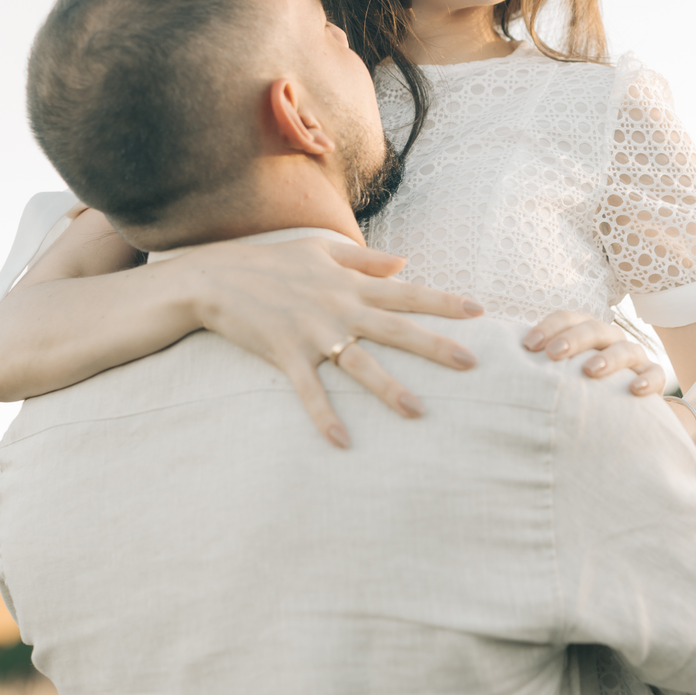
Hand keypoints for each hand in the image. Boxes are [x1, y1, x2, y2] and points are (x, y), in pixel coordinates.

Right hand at [183, 237, 483, 447]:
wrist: (216, 277)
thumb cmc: (272, 262)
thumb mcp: (321, 251)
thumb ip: (365, 260)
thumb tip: (405, 263)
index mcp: (350, 284)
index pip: (406, 293)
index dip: (443, 302)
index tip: (478, 312)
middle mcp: (339, 308)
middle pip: (395, 329)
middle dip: (434, 346)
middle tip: (471, 364)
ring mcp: (313, 333)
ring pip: (360, 364)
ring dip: (389, 388)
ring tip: (417, 411)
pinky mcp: (286, 355)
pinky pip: (310, 391)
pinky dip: (324, 416)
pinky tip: (341, 442)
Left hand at [522, 310, 666, 396]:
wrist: (620, 407)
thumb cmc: (578, 385)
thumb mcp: (558, 372)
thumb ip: (536, 364)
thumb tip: (494, 363)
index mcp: (585, 331)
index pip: (568, 318)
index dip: (549, 327)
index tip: (528, 345)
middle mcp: (610, 340)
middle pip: (594, 329)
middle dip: (574, 339)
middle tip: (553, 354)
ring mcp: (634, 358)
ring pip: (625, 349)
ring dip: (608, 358)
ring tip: (589, 371)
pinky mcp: (653, 378)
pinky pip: (655, 374)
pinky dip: (647, 380)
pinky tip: (634, 390)